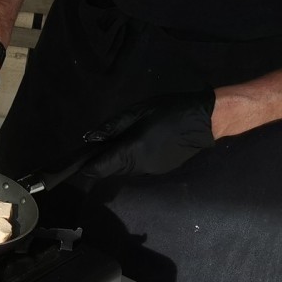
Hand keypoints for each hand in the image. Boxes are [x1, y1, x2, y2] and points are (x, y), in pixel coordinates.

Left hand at [80, 91, 215, 179]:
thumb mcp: (137, 112)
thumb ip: (112, 127)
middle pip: (110, 170)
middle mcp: (140, 166)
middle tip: (99, 144)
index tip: (76, 162)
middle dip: (101, 160)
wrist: (205, 120)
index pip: (99, 168)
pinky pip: (137, 168)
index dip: (85, 166)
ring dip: (116, 159)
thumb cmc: (169, 111)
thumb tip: (90, 139)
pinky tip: (137, 143)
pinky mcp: (160, 170)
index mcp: (132, 151)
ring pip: (123, 170)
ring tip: (120, 140)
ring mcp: (151, 170)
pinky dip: (130, 159)